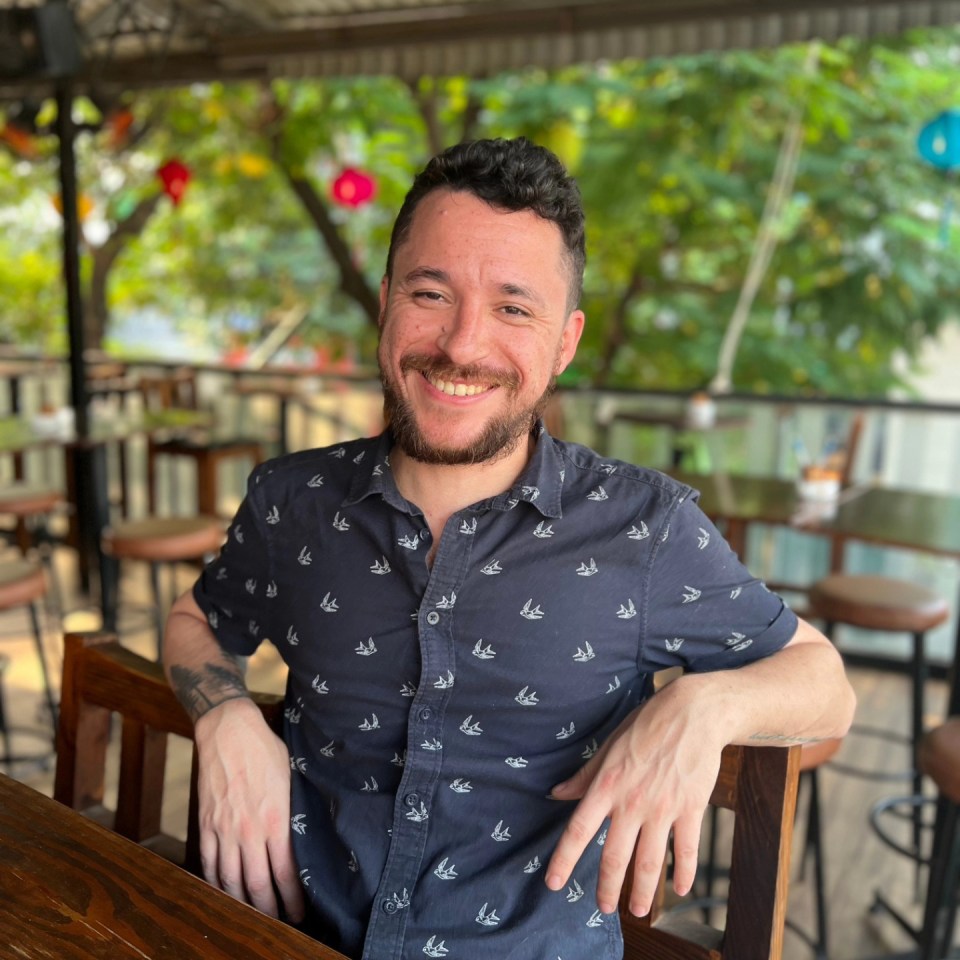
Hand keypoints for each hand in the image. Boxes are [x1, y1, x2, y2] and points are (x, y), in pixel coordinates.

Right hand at [194, 697, 304, 922]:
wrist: (228, 731)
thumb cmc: (265, 750)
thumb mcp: (291, 779)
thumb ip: (294, 811)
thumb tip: (304, 836)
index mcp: (276, 818)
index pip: (286, 871)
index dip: (293, 897)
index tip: (299, 912)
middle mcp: (249, 829)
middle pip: (257, 884)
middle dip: (268, 909)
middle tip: (277, 923)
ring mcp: (224, 829)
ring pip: (230, 880)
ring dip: (241, 903)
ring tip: (251, 916)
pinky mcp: (206, 824)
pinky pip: (209, 863)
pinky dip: (215, 883)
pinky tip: (224, 893)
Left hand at [545, 681, 723, 917]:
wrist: (692, 712)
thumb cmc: (646, 725)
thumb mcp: (609, 746)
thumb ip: (585, 776)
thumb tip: (557, 794)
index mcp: (607, 785)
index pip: (579, 829)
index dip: (564, 859)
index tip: (554, 883)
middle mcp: (632, 801)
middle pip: (615, 855)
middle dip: (608, 887)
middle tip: (604, 908)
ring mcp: (663, 807)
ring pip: (650, 861)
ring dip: (644, 891)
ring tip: (638, 911)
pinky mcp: (691, 808)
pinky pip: (686, 849)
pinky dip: (684, 873)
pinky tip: (680, 889)